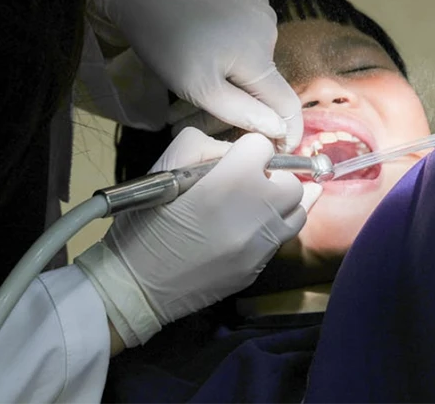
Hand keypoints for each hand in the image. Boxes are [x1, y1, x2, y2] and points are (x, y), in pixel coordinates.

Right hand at [75, 128, 320, 346]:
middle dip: (271, 176)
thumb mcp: (162, 170)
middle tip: (246, 182)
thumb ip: (202, 148)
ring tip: (255, 205)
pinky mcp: (260, 268)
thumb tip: (233, 152)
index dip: (248, 150)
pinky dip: (273, 227)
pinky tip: (249, 228)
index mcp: (230, 182)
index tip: (234, 160)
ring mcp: (262, 244)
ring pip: (298, 210)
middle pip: (290, 180)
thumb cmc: (143, 224)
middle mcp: (256, 212)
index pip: (263, 147)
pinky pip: (283, 237)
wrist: (136, 286)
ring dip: (280, 202)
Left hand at [92, 0, 302, 150]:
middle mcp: (269, 28)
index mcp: (260, 53)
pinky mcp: (245, 0)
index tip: (277, 153)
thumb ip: (241, 111)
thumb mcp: (198, 86)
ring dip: (227, 83)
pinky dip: (227, 59)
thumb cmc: (165, 41)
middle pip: (265, 84)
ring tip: (186, 91)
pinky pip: (245, 41)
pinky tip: (200, 59)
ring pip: (252, 64)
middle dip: (237, 107)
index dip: (285, 132)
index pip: (288, 104)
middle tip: (190, 117)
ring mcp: (258, 11)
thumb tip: (280, 129)